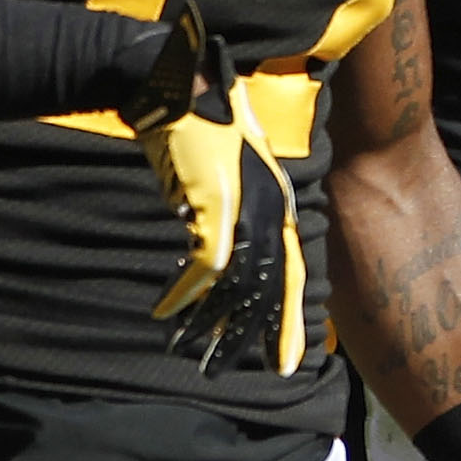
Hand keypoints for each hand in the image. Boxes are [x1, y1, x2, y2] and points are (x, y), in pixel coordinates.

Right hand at [121, 4, 305, 373]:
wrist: (176, 87)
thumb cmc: (198, 127)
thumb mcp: (226, 175)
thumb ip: (234, 211)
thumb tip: (223, 254)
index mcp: (277, 204)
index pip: (294, 273)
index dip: (291, 320)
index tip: (289, 361)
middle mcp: (269, 209)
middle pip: (273, 287)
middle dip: (259, 335)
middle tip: (249, 373)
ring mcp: (245, 207)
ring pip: (238, 284)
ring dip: (213, 323)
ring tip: (198, 356)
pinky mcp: (215, 204)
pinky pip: (203, 264)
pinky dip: (183, 293)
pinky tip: (166, 314)